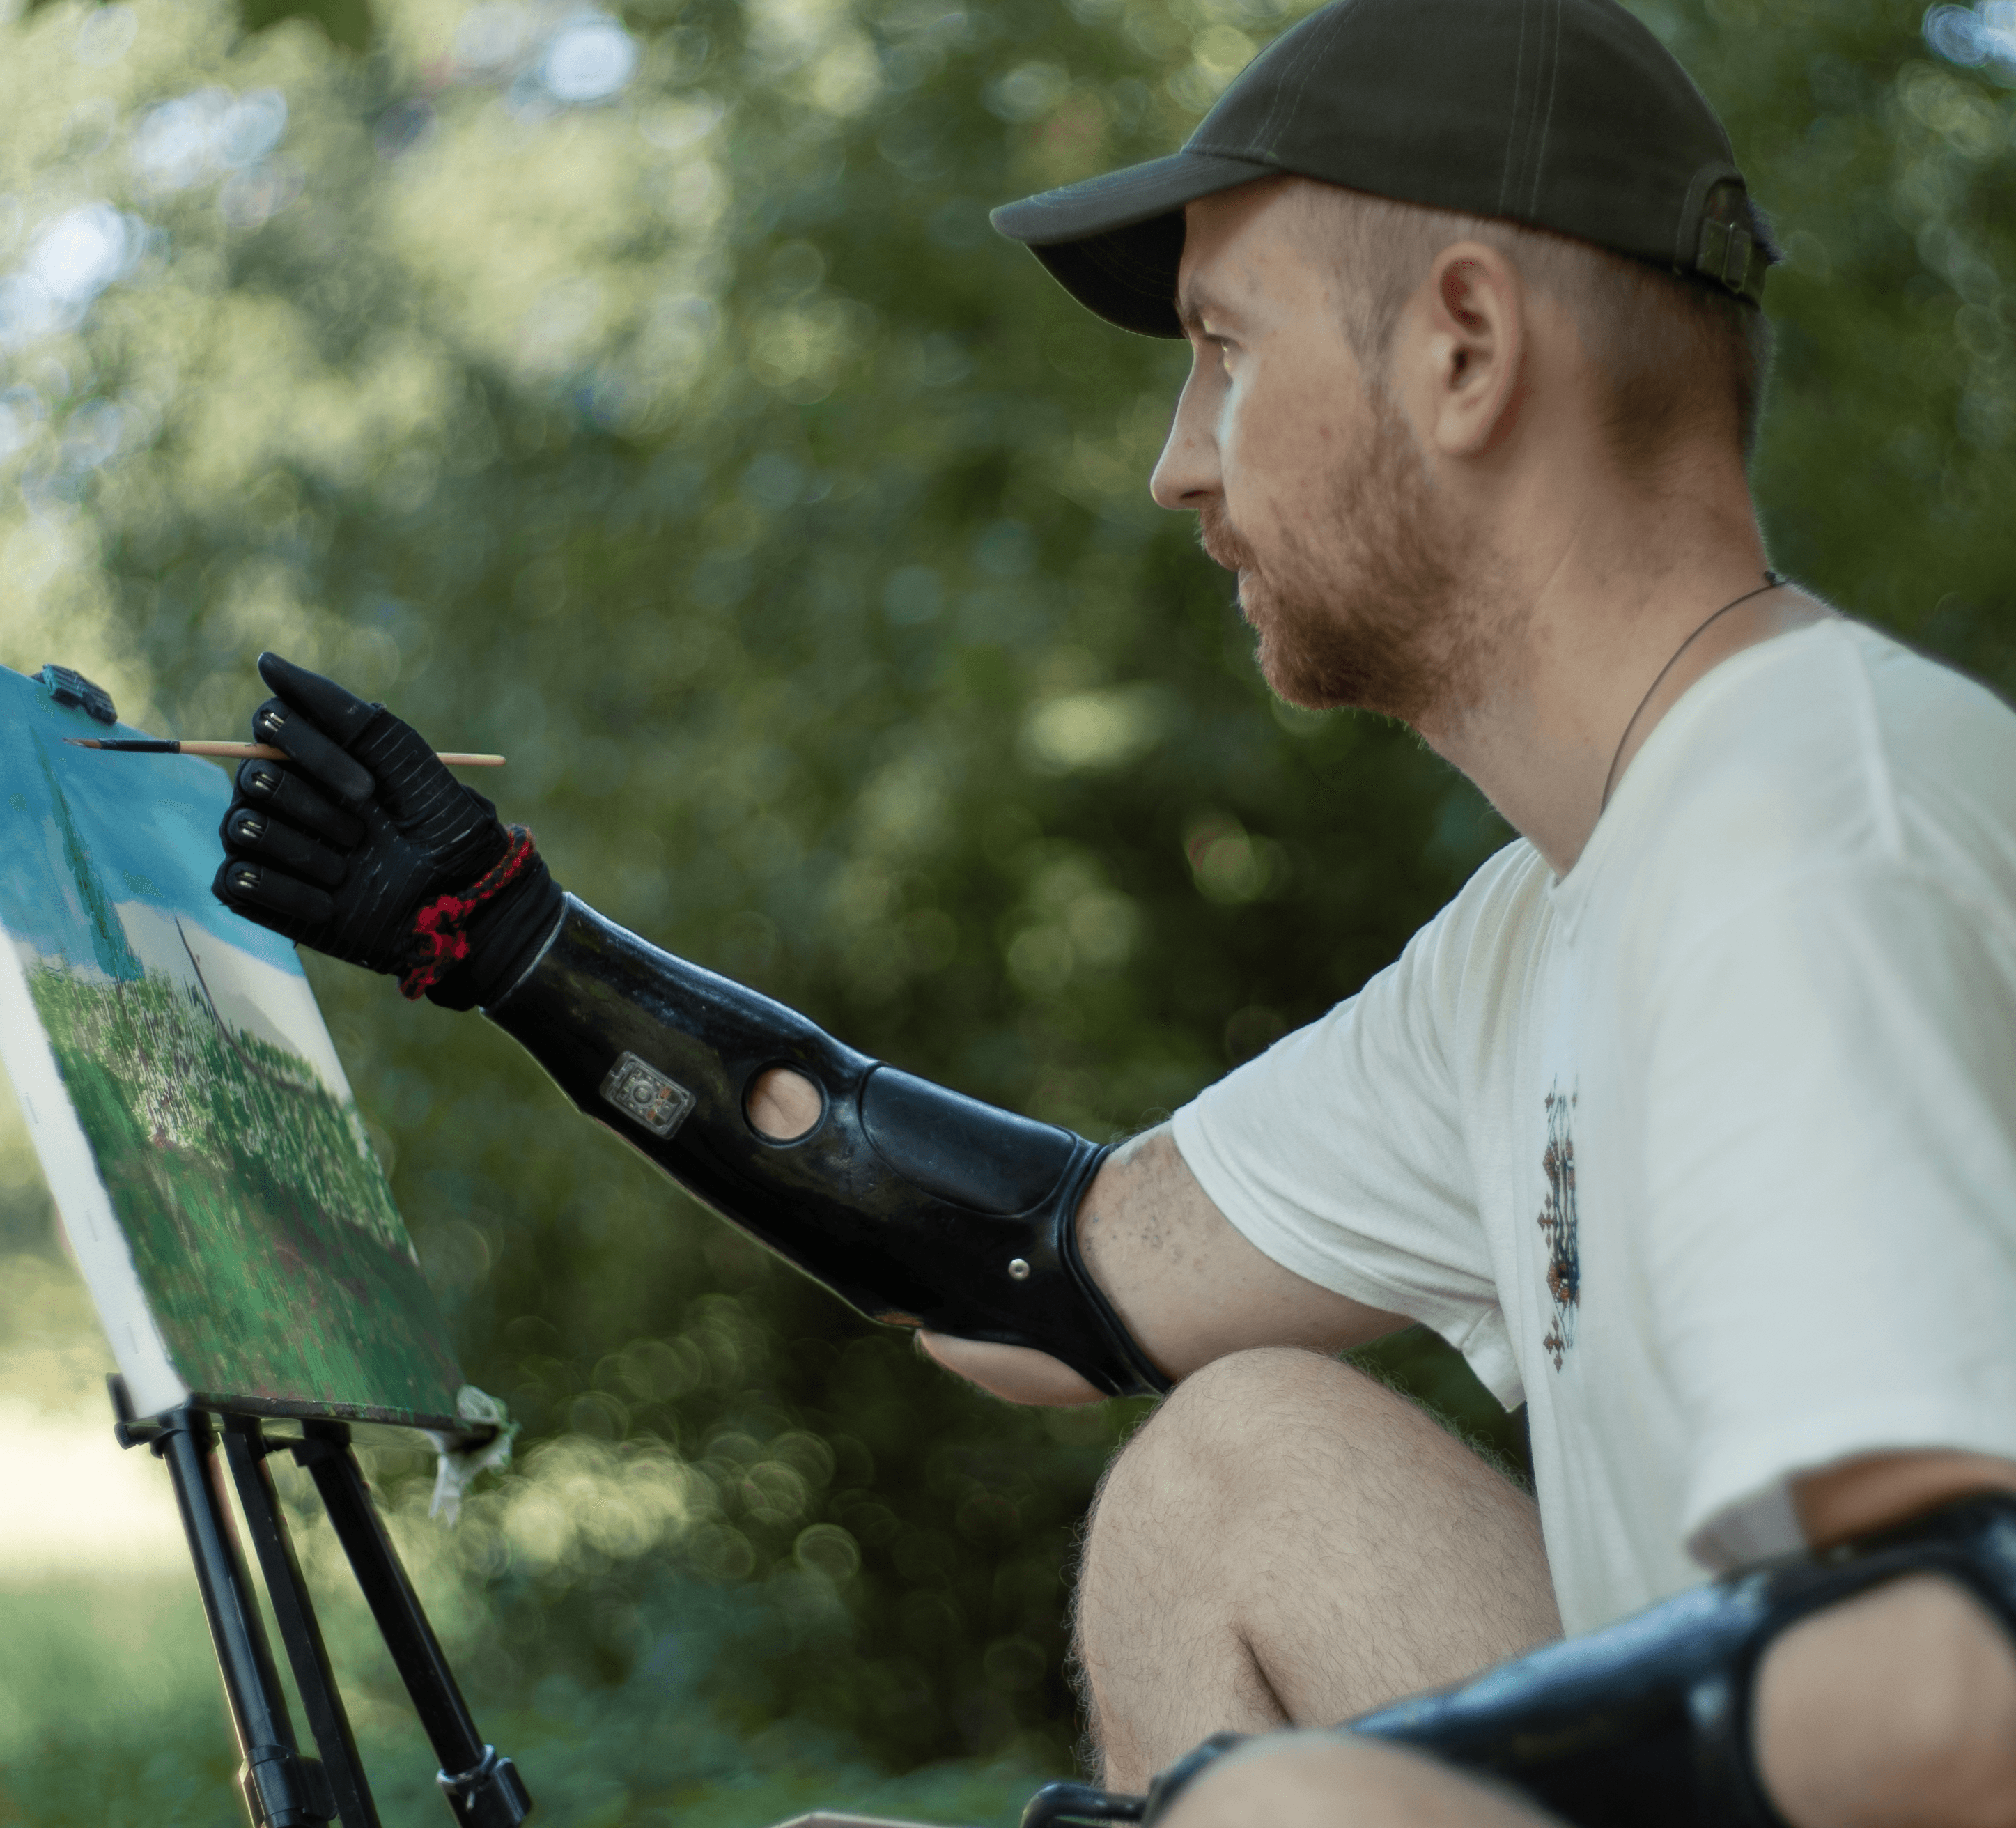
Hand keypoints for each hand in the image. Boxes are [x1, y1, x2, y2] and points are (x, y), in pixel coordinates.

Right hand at [211, 653, 562, 1008]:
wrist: (463, 907)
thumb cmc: (445, 831)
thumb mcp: (408, 765)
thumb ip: (345, 713)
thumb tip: (266, 661)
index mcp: (318, 754)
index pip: (271, 721)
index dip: (311, 750)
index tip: (368, 787)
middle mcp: (285, 793)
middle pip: (253, 774)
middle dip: (314, 805)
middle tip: (365, 832)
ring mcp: (270, 844)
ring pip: (240, 826)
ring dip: (302, 849)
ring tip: (348, 870)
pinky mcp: (262, 895)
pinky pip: (234, 881)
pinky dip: (283, 891)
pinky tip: (330, 903)